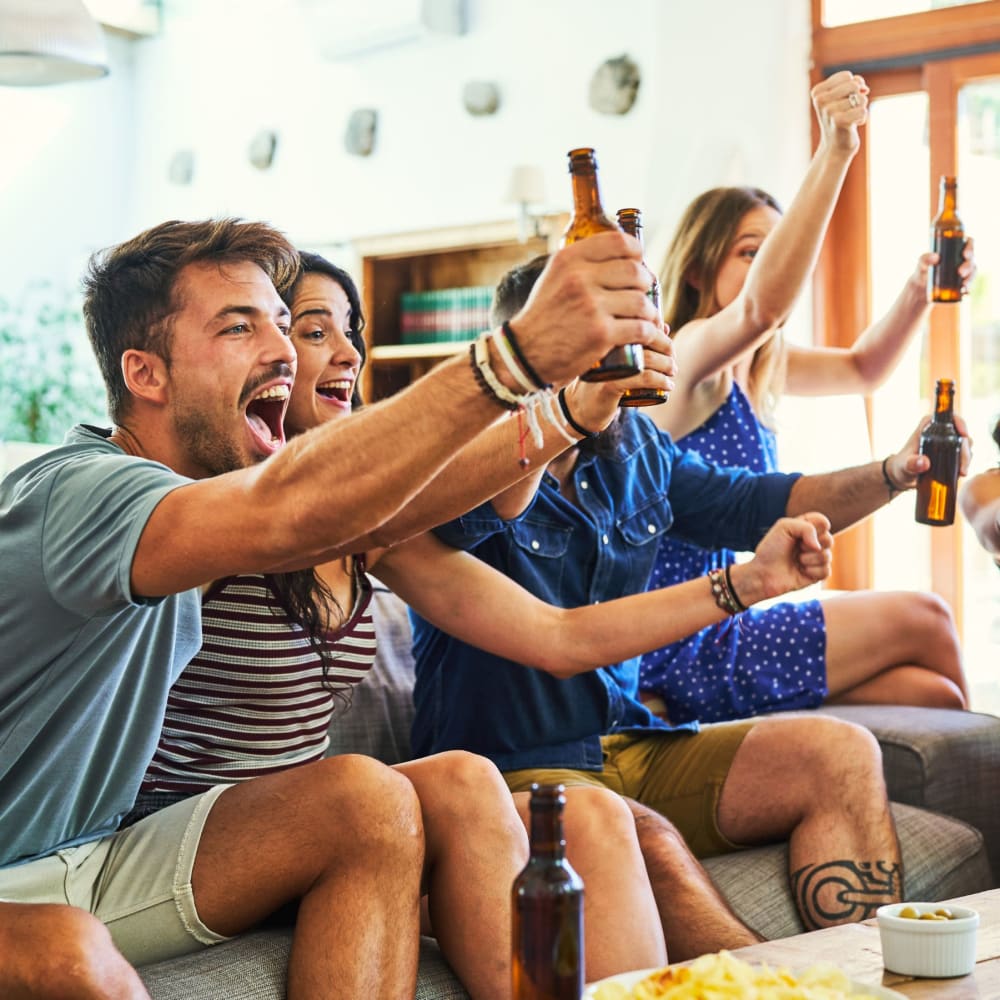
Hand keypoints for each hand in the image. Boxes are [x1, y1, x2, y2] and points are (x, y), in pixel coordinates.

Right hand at [511, 232, 667, 387]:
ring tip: (646, 317)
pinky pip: (640, 328)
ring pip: (641, 301)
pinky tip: (646, 334)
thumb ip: (580, 262)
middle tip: (643, 294)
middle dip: (646, 283)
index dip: (636, 253)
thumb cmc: (544, 317)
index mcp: (569, 259)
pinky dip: (649, 332)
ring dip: (650, 311)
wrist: (525, 355)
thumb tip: (618, 252)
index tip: (639, 263)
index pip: (619, 242)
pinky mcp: (601, 334)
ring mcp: (592, 306)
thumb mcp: (554, 278)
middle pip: (635, 271)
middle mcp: (580, 278)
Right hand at [565, 329, 675, 429]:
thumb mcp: (617, 357)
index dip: (658, 330)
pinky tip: (668, 386)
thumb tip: (664, 326)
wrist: (579, 409)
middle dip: (666, 348)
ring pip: (647, 359)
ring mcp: (606, 365)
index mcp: (605, 335)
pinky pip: (644, 378)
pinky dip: (661, 381)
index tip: (667, 343)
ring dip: (666, 365)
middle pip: (645, 339)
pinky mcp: (610, 385)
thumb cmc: (601, 379)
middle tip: (673, 359)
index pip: (637, 323)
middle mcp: (603, 346)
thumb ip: (637, 342)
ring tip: (672, 372)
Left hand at [732, 513, 832, 603]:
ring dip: (808, 559)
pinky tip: (800, 571)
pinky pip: (826, 571)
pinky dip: (812, 571)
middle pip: (829, 539)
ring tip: (796, 561)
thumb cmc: (770, 549)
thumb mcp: (784, 527)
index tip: (798, 533)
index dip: (814, 527)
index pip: (823, 522)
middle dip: (810, 545)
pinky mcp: (817, 575)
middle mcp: (813, 543)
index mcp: (805, 529)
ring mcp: (816, 559)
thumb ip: (807, 527)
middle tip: (796, 548)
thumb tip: (819, 546)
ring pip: (827, 556)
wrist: (762, 574)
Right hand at [812, 70, 868, 155]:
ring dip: (860, 109)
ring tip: (849, 118)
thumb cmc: (841, 118)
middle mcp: (820, 100)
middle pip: (854, 84)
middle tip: (848, 110)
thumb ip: (853, 83)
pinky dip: (862, 119)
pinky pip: (863, 111)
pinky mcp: (839, 121)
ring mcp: (828, 111)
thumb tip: (863, 88)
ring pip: (861, 98)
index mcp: (818, 92)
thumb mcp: (843, 97)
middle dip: (857, 96)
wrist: (835, 146)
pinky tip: (852, 126)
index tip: (845, 99)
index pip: (846, 76)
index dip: (852, 86)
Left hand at [884, 411, 973, 488]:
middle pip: (960, 433)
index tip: (964, 435)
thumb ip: (912, 463)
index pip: (947, 417)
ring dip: (967, 457)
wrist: (902, 476)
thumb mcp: (905, 465)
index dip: (959, 422)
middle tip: (963, 466)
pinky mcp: (950, 453)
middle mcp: (938, 432)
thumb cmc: (900, 466)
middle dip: (965, 449)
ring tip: (962, 472)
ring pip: (964, 444)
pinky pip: (963, 454)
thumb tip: (925, 463)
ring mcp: (946, 442)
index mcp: (927, 427)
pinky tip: (962, 473)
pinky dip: (965, 462)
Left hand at [921, 237, 976, 298]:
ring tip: (964, 286)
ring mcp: (964, 271)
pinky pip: (969, 285)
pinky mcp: (962, 283)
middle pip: (971, 259)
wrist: (921, 288)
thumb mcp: (921, 265)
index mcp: (955, 249)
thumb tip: (936, 257)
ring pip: (972, 272)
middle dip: (968, 266)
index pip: (968, 243)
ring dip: (970, 278)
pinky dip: (968, 289)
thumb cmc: (923, 271)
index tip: (965, 254)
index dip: (970, 246)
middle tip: (961, 273)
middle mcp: (962, 259)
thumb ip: (924, 259)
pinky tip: (965, 292)